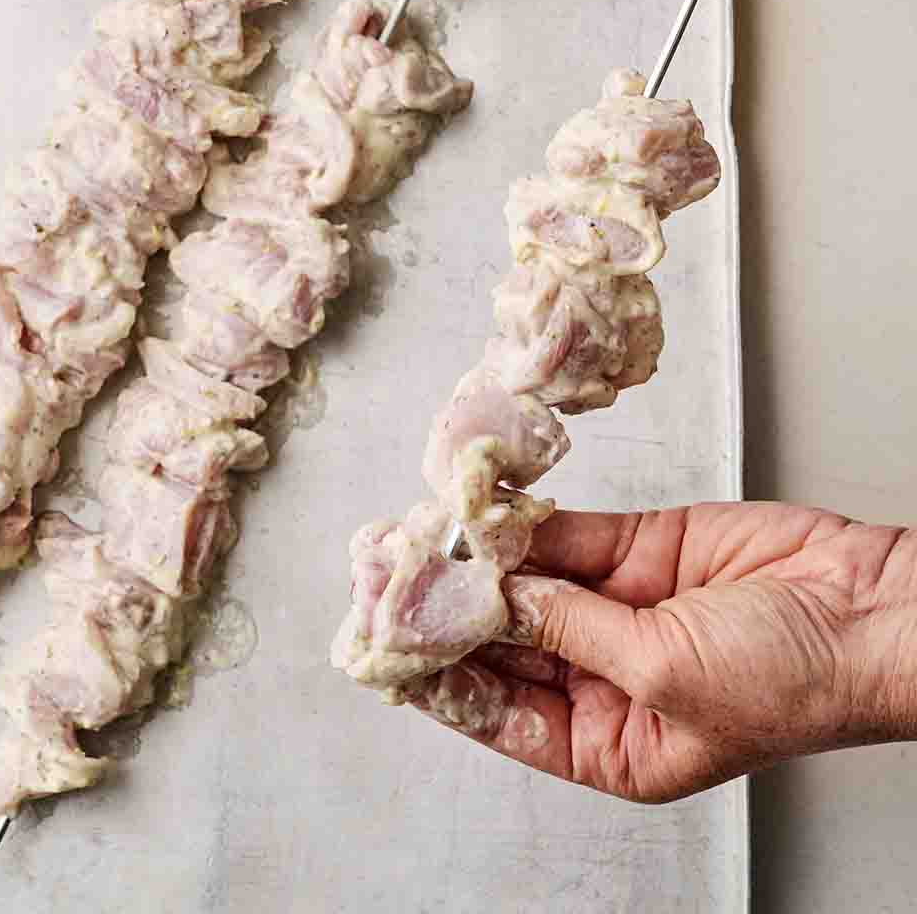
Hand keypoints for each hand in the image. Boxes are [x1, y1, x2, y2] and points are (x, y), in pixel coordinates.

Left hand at [407, 502, 916, 802]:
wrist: (867, 608)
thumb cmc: (793, 682)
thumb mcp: (664, 675)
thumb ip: (573, 629)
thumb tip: (499, 596)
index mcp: (614, 744)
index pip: (504, 713)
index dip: (445, 679)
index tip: (387, 648)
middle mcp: (607, 678)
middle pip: (508, 642)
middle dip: (453, 611)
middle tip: (392, 576)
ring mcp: (621, 609)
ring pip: (531, 583)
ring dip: (484, 560)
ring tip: (426, 535)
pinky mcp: (641, 550)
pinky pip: (569, 537)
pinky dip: (527, 523)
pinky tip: (484, 511)